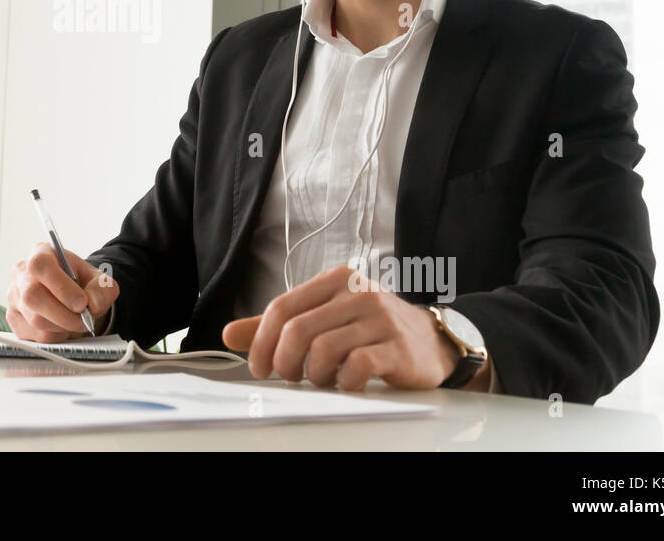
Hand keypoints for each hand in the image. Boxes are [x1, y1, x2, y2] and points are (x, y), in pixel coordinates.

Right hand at [6, 243, 118, 342]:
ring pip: (34, 320)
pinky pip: (33, 336)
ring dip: (62, 328)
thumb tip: (92, 305)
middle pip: (32, 296)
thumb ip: (101, 289)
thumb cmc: (82, 284)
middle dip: (63, 314)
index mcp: (41, 254)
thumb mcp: (99, 281)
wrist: (73, 297)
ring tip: (76, 322)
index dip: (61, 286)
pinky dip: (54, 338)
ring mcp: (14, 297)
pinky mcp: (14, 320)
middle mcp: (21, 274)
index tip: (82, 303)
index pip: (40, 266)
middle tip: (84, 320)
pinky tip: (62, 328)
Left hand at [221, 264, 479, 390]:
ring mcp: (379, 319)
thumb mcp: (326, 317)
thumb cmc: (371, 330)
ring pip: (323, 350)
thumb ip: (280, 325)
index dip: (261, 340)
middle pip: (297, 330)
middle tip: (289, 377)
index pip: (281, 307)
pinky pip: (356, 367)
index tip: (258, 366)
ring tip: (322, 379)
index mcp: (334, 280)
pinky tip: (347, 384)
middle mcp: (357, 293)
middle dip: (283, 362)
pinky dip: (343, 382)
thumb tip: (230, 334)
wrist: (433, 342)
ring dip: (313, 375)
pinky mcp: (397, 347)